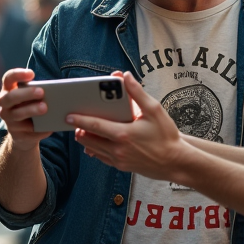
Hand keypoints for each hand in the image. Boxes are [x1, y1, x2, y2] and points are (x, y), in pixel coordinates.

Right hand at [0, 68, 50, 150]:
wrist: (25, 135)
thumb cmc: (31, 108)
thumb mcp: (33, 99)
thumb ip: (39, 93)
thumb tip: (57, 92)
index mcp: (8, 90)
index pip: (8, 78)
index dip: (18, 75)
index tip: (32, 74)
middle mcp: (4, 104)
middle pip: (10, 97)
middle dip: (26, 93)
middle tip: (41, 92)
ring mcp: (8, 120)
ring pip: (17, 114)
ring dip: (31, 110)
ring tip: (45, 108)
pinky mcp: (15, 134)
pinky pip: (27, 131)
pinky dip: (39, 129)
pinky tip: (49, 127)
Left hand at [69, 71, 184, 180]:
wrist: (176, 162)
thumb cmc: (166, 135)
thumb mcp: (154, 110)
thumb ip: (137, 93)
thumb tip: (125, 76)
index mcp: (123, 134)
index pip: (94, 126)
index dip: (79, 120)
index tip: (68, 115)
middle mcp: (118, 149)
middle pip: (89, 139)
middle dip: (79, 129)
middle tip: (73, 121)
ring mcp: (119, 160)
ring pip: (93, 150)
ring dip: (86, 140)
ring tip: (82, 130)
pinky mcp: (122, 167)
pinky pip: (102, 158)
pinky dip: (95, 150)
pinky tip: (94, 143)